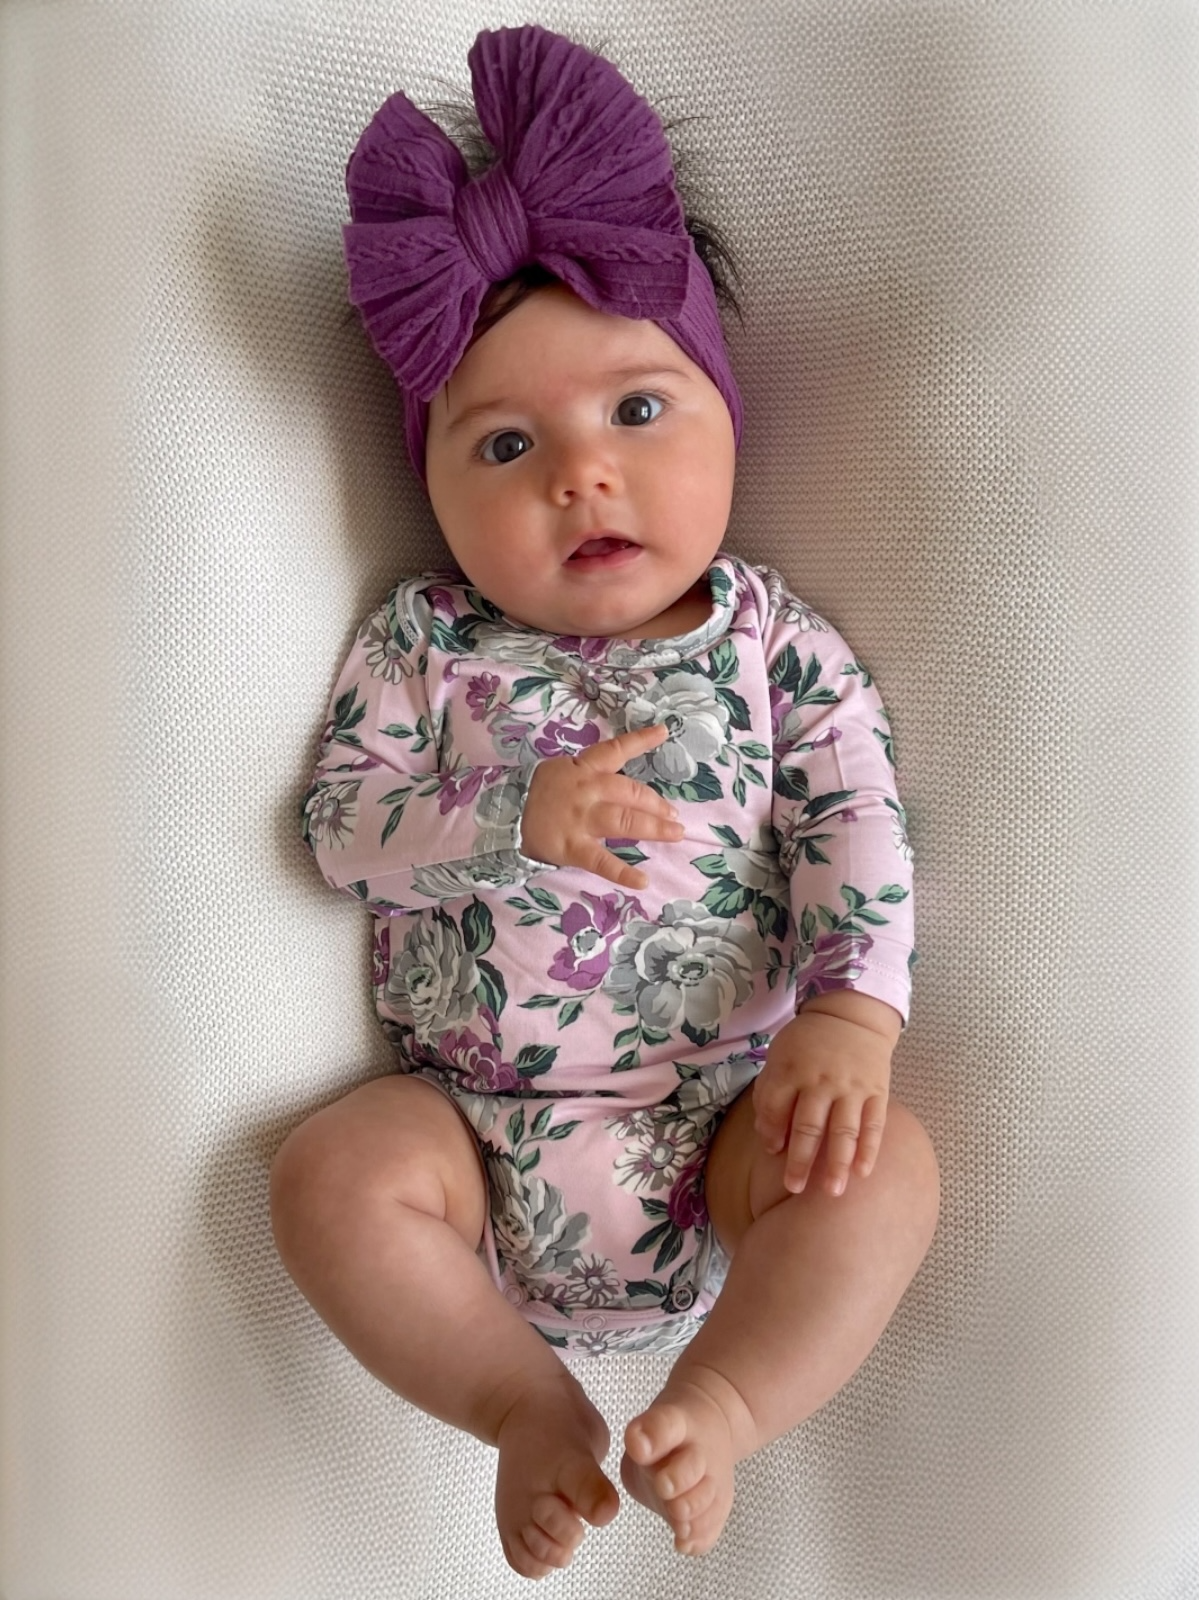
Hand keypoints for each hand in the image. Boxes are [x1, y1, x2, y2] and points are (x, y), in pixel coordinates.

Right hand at [519, 723, 683, 888]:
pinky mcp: (574, 847)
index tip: (664, 732)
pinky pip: (603, 862)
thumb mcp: (560, 771)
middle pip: (631, 793)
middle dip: (657, 804)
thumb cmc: (537, 794)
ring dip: (655, 828)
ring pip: (626, 821)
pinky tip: (643, 881)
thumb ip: (589, 772)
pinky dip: (624, 873)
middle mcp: (587, 791)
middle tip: (674, 815)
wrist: (504, 816)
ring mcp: (582, 820)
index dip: (641, 740)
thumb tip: (619, 779)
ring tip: (676, 834)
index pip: (616, 750)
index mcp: (584, 769)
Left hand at [752, 1005, 893, 1196]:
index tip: (773, 1152)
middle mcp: (822, 1080)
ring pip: (844, 1130)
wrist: (851, 1015)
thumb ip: (770, 1092)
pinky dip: (869, 1150)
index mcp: (792, 1069)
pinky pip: (874, 1125)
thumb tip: (768, 1138)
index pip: (776, 1107)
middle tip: (794, 1188)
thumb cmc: (808, 1042)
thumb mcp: (779, 1055)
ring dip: (838, 1164)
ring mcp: (852, 1087)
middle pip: (808, 1126)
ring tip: (832, 1192)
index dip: (771, 1132)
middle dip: (800, 1160)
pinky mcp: (877, 1091)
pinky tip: (863, 1173)